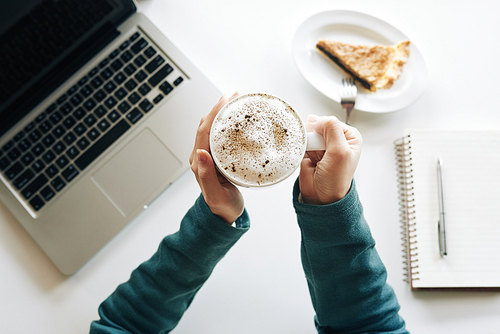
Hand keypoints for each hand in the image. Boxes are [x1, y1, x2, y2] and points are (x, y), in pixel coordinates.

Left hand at [189, 93, 243, 223]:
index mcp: (199, 162)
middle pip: (207, 124)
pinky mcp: (217, 157)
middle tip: (235, 95)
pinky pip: (220, 135)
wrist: (224, 215)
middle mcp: (201, 156)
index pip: (204, 130)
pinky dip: (227, 123)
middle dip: (219, 107)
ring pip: (213, 128)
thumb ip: (207, 176)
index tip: (226, 99)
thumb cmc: (222, 207)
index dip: (214, 112)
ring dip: (222, 113)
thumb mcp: (216, 195)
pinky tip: (237, 119)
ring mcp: (209, 156)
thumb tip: (200, 152)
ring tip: (236, 101)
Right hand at [299, 115, 361, 204]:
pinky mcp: (309, 152)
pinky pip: (301, 142)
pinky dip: (300, 147)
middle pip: (319, 126)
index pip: (332, 121)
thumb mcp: (340, 151)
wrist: (321, 197)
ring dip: (307, 142)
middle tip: (317, 149)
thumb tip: (316, 119)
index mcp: (349, 137)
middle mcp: (336, 139)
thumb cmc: (336, 179)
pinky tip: (304, 155)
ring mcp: (322, 146)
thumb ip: (332, 128)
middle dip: (314, 136)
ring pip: (308, 133)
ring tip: (311, 155)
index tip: (325, 144)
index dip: (324, 129)